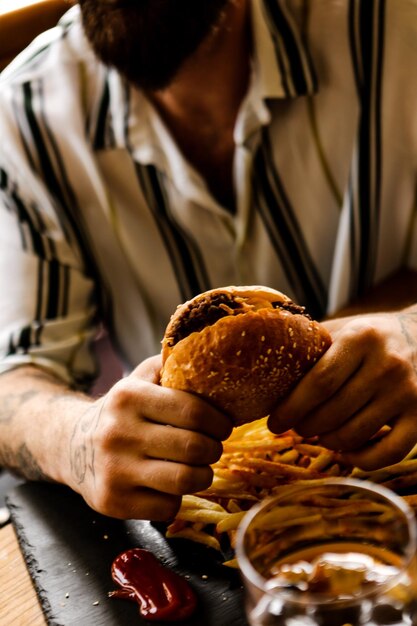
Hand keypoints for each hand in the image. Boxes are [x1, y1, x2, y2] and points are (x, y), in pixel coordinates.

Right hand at [68, 355, 232, 520]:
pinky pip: (167, 507)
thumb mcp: (140, 379)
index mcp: (129, 396)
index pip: (192, 411)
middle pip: (193, 447)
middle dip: (214, 449)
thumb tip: (209, 358)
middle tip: (213, 448)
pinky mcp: (114, 502)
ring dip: (203, 476)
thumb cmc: (121, 412)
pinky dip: (177, 498)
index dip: (219, 422)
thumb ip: (172, 366)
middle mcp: (118, 432)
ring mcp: (114, 470)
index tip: (224, 426)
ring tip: (201, 468)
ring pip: (184, 480)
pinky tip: (169, 485)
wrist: (72, 445)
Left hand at [267, 311, 416, 469]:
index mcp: (362, 338)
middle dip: (304, 427)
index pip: (319, 382)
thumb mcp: (342, 330)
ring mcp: (409, 394)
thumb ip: (312, 348)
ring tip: (316, 435)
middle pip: (333, 412)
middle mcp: (388, 365)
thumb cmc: (370, 336)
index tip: (273, 422)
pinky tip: (345, 452)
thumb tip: (264, 375)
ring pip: (354, 435)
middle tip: (293, 428)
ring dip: (327, 442)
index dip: (291, 408)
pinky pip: (389, 453)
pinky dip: (361, 460)